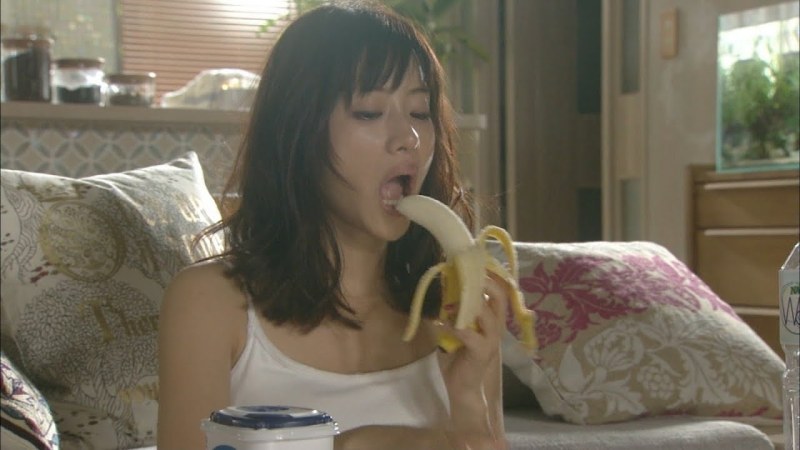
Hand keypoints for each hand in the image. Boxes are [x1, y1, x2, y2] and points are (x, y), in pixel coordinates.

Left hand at [439, 273, 507, 437]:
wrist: (463, 386)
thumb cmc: (459, 355)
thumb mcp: (455, 327)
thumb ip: (453, 309)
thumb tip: (440, 285)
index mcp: (492, 318)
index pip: (499, 290)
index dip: (491, 274)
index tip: (476, 258)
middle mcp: (496, 326)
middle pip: (499, 297)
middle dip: (486, 282)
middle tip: (468, 270)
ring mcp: (491, 339)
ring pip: (488, 314)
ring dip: (470, 303)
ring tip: (452, 296)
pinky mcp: (481, 352)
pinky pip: (468, 334)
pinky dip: (453, 326)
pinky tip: (440, 323)